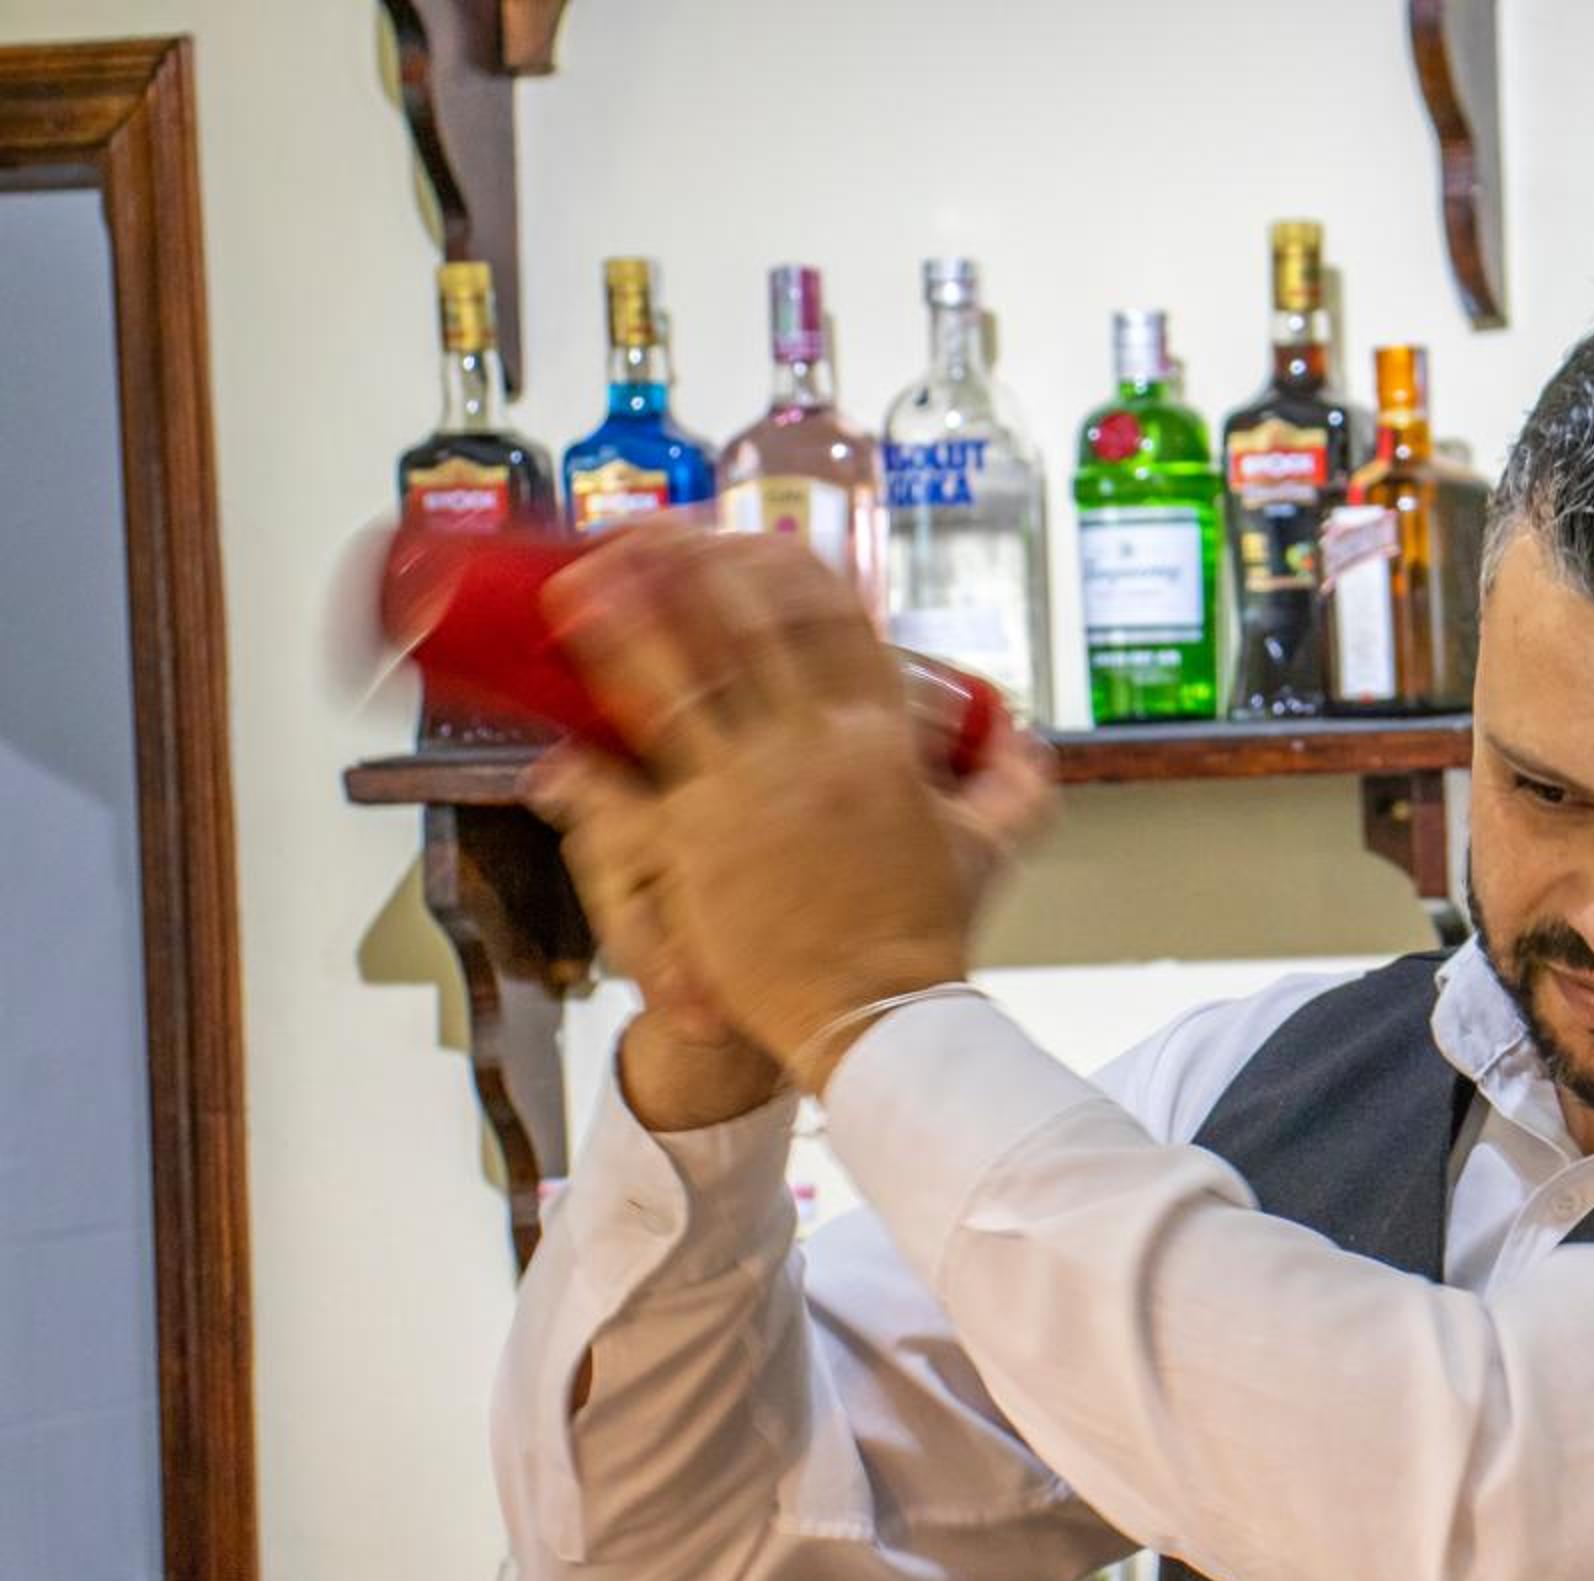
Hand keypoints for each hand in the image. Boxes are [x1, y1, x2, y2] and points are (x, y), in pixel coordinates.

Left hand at [533, 524, 1058, 1098]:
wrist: (881, 1018)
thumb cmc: (929, 936)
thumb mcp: (991, 847)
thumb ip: (1016, 783)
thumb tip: (1024, 734)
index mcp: (881, 738)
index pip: (830, 615)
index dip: (779, 562)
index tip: (744, 541)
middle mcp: (812, 748)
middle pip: (742, 623)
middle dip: (691, 564)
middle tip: (651, 535)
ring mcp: (747, 792)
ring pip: (671, 679)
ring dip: (622, 621)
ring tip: (583, 580)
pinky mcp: (696, 848)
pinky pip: (624, 790)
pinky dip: (583, 767)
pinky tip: (554, 743)